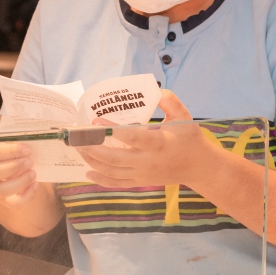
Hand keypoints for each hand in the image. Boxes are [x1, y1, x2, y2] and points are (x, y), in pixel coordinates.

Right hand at [0, 140, 42, 204]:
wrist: (15, 160)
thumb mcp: (8, 139)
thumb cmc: (10, 146)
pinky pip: (12, 203)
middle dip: (14, 167)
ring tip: (33, 173)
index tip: (26, 149)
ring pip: (0, 191)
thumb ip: (12, 139)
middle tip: (29, 161)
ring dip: (19, 182)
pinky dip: (26, 195)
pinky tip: (35, 184)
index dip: (8, 152)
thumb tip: (27, 140)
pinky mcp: (1, 199)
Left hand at [75, 90, 221, 188]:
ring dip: (92, 161)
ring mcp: (143, 174)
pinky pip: (116, 183)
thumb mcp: (184, 117)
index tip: (96, 120)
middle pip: (115, 158)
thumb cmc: (189, 138)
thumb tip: (154, 90)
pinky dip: (100, 179)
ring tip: (78, 147)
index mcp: (160, 143)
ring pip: (112, 171)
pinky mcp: (140, 181)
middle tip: (77, 137)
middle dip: (92, 148)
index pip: (133, 137)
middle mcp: (149, 161)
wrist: (199, 167)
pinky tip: (87, 172)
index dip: (113, 130)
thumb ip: (170, 101)